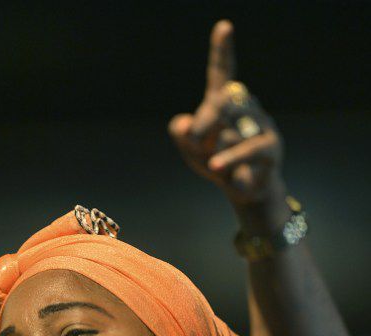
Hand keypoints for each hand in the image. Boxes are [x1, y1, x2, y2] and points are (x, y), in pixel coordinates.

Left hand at [168, 20, 284, 206]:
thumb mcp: (192, 151)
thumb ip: (182, 136)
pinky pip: (246, 151)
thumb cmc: (218, 163)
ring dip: (216, 151)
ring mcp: (262, 126)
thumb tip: (182, 124)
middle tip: (193, 135)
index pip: (222, 74)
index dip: (222, 51)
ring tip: (214, 165)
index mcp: (227, 103)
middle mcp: (248, 107)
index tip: (224, 27)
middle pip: (223, 102)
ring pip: (231, 132)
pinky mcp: (271, 148)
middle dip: (206, 120)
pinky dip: (229, 162)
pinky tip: (219, 169)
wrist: (245, 191)